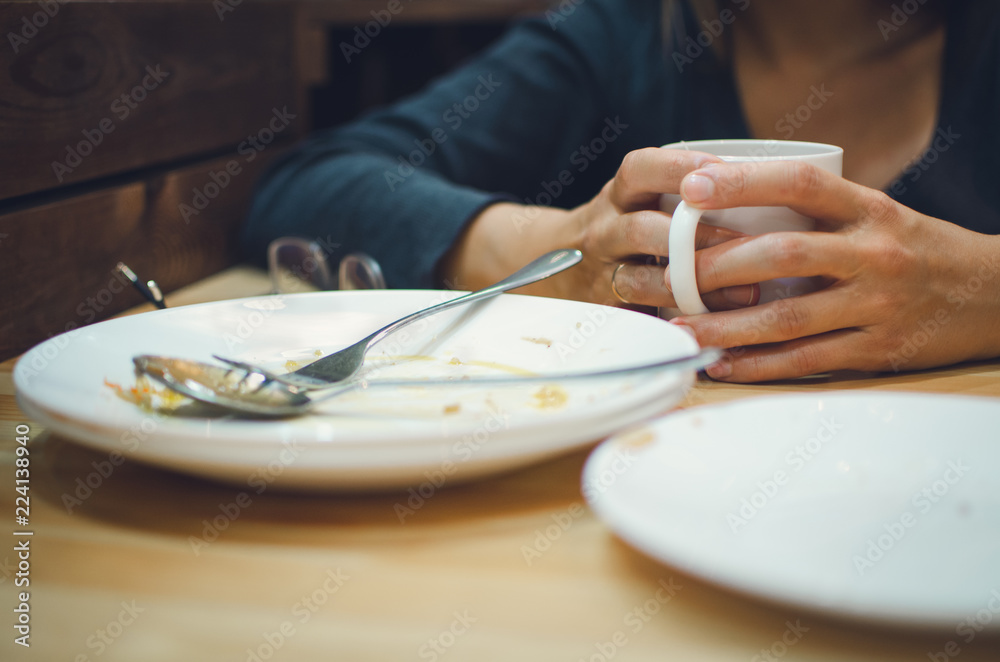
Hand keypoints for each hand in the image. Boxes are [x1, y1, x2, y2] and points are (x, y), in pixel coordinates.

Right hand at [443, 148, 759, 309]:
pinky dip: (678, 323)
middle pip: (643, 230)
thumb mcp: (638, 198)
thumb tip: (771, 186)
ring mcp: (600, 272)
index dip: (682, 169)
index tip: (724, 170)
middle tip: (747, 245)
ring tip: (745, 293)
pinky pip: (640, 318)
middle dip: (696, 238)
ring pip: (641, 281)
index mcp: (619, 195)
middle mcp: (605, 230)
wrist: (553, 262)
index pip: (642, 170)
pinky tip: (715, 326)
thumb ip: (686, 193)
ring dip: (693, 288)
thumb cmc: (623, 225)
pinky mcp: (604, 309)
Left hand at [667, 160, 999, 381]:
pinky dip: (758, 365)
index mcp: (870, 208)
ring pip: (788, 317)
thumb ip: (817, 208)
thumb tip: (729, 196)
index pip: (801, 183)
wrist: (992, 294)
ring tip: (681, 326)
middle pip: (784, 253)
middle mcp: (875, 252)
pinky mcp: (880, 350)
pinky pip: (807, 359)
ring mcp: (878, 304)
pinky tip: (721, 362)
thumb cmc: (916, 248)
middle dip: (718, 266)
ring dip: (726, 325)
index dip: (743, 181)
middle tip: (670, 273)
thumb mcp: (876, 213)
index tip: (692, 186)